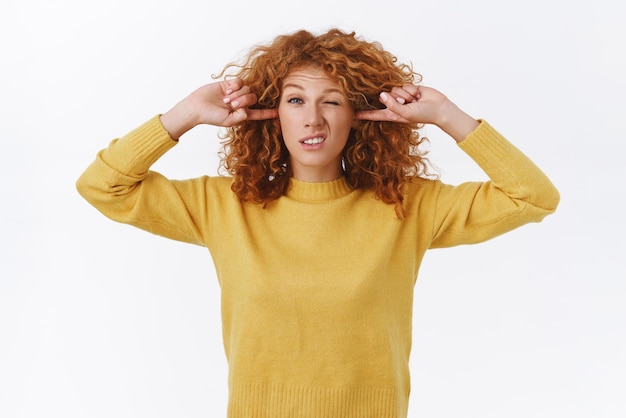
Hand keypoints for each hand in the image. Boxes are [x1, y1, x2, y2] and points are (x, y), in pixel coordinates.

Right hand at [161, 79, 277, 138]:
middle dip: (244, 100)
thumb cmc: (211, 117)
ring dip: (238, 94)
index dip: (268, 113)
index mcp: (242, 114)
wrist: (196, 106)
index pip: (258, 113)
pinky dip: (235, 86)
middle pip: (253, 98)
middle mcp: (240, 103)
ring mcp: (235, 93)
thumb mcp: (228, 121)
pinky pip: (240, 81)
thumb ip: (241, 116)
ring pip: (247, 89)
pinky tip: (227, 90)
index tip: (279, 112)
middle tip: (231, 104)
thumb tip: (248, 108)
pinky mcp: (229, 84)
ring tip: (226, 99)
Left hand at [355, 85, 478, 141]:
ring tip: (414, 100)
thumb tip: (382, 95)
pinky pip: (403, 84)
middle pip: (385, 97)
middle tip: (408, 103)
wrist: (439, 107)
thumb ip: (392, 105)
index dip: (364, 114)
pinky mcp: (407, 88)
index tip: (353, 115)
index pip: (375, 114)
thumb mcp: (406, 113)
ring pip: (394, 89)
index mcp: (392, 114)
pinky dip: (410, 89)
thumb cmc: (423, 114)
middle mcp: (394, 105)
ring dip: (405, 93)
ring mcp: (401, 96)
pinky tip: (418, 94)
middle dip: (396, 98)